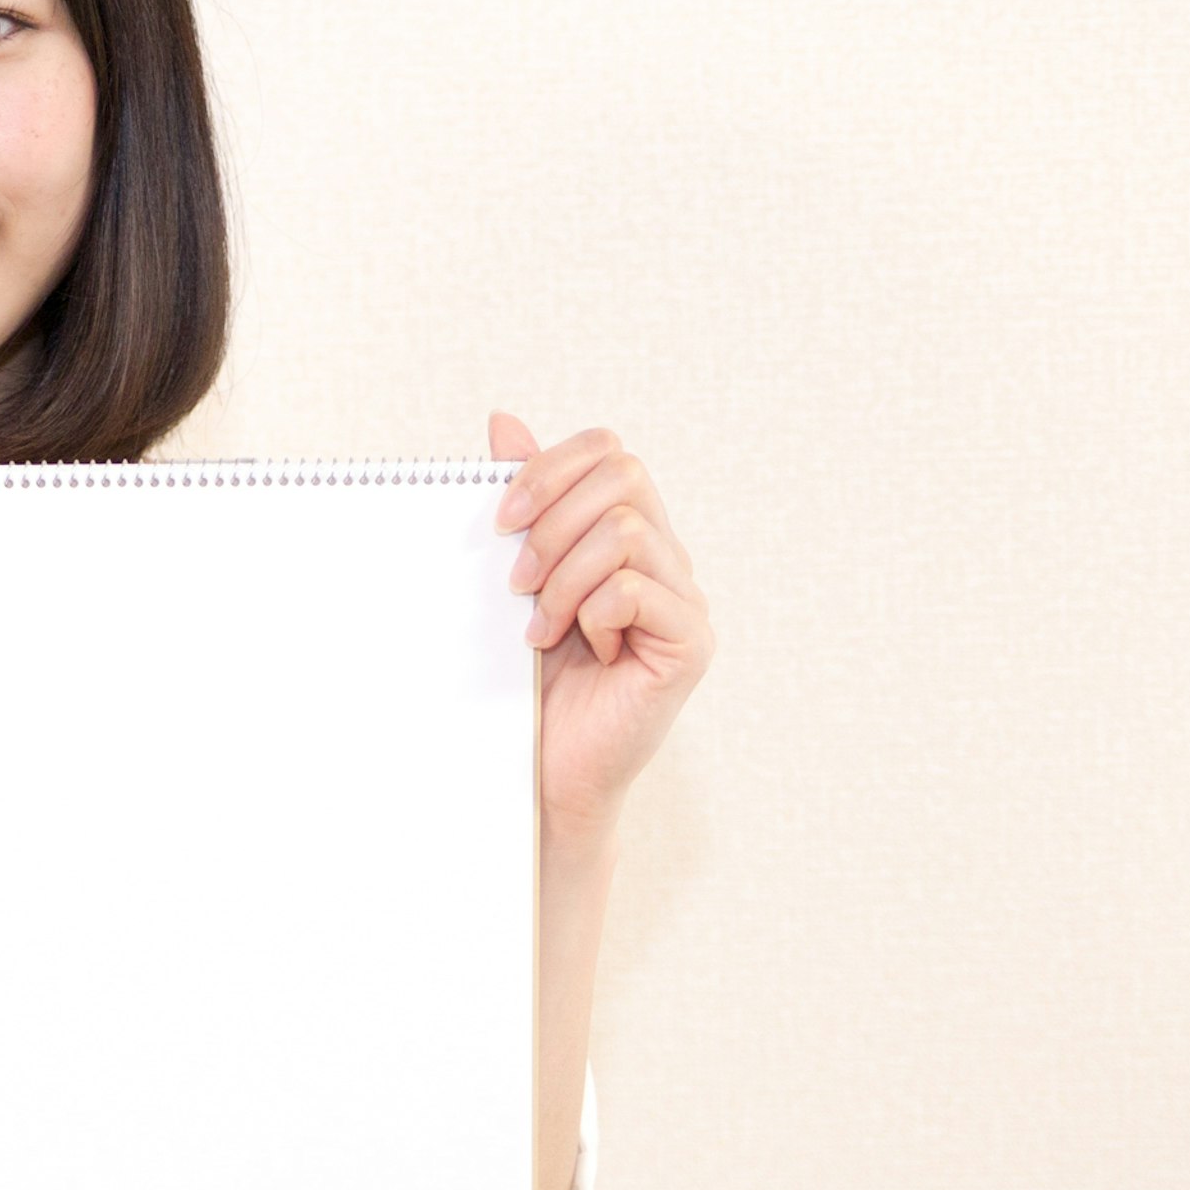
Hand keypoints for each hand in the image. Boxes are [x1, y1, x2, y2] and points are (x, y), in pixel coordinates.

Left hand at [490, 413, 714, 854]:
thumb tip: (504, 421)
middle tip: (517, 582)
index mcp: (629, 532)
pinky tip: (582, 649)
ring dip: (564, 577)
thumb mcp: (516, 576)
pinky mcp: (689, 644)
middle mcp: (667, 558)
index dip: (549, 470)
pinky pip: (635, 590)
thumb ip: (521, 501)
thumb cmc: (533, 677)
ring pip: (625, 532)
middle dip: (552, 520)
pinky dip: (591, 613)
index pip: (609, 452)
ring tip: (540, 628)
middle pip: (623, 477)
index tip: (500, 521)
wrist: (546, 768)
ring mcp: (685, 600)